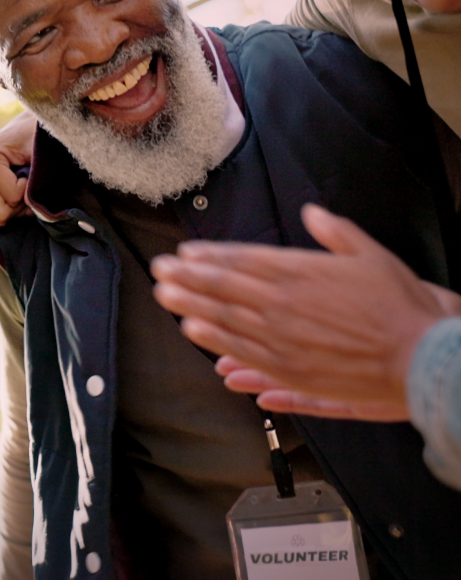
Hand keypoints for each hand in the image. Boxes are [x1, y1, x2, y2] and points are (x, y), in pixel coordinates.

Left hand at [151, 204, 455, 413]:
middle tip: (159, 270)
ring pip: (224, 317)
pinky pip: (241, 349)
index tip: (184, 252)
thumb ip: (336, 232)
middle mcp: (283, 302)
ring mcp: (282, 337)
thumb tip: (311, 212)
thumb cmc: (398, 305)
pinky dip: (214, 338)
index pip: (241, 259)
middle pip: (223, 286)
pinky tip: (193, 329)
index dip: (209, 255)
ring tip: (164, 296)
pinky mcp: (288, 367)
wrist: (419, 357)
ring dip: (190, 304)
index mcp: (299, 271)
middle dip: (187, 277)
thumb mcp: (371, 255)